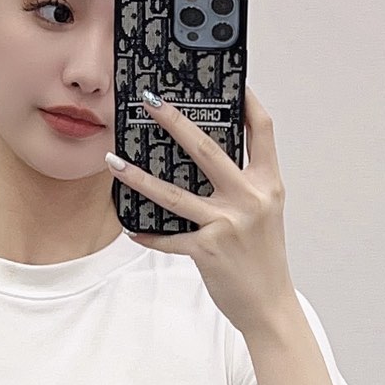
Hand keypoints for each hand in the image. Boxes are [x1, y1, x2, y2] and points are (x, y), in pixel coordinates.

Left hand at [106, 85, 295, 338]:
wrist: (270, 304)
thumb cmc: (263, 257)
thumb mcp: (264, 213)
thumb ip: (244, 184)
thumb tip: (208, 158)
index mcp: (268, 184)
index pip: (261, 130)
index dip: (247, 101)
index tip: (229, 79)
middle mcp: (250, 198)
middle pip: (207, 149)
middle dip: (175, 121)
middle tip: (150, 101)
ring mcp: (228, 224)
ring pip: (174, 194)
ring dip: (139, 177)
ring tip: (114, 161)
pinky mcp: (208, 249)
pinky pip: (169, 237)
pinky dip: (149, 234)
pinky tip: (132, 227)